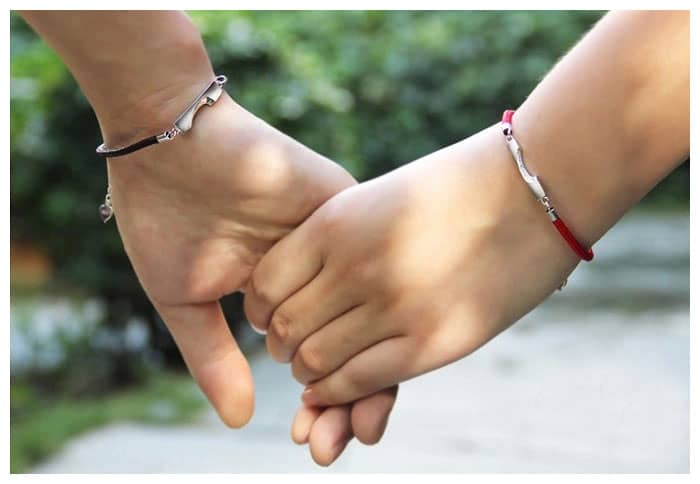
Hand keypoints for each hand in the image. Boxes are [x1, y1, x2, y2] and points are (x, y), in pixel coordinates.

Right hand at [108, 87, 398, 461]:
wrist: (166, 144)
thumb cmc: (164, 218)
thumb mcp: (186, 301)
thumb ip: (215, 358)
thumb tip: (242, 420)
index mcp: (286, 291)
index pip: (318, 351)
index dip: (320, 398)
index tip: (314, 444)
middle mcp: (319, 269)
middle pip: (354, 341)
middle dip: (347, 399)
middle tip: (337, 446)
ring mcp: (336, 239)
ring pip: (372, 314)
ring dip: (369, 372)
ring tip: (358, 427)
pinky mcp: (345, 205)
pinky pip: (372, 270)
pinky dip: (373, 325)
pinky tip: (371, 375)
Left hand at [244, 125, 580, 407]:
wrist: (535, 190)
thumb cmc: (456, 188)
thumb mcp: (381, 199)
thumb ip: (336, 241)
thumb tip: (300, 286)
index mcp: (335, 223)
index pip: (264, 285)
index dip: (262, 308)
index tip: (275, 314)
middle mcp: (356, 266)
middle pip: (284, 329)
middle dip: (282, 345)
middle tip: (296, 347)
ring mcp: (393, 306)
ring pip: (313, 363)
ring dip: (309, 371)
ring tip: (320, 365)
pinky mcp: (431, 343)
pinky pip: (357, 381)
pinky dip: (338, 390)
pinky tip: (342, 384)